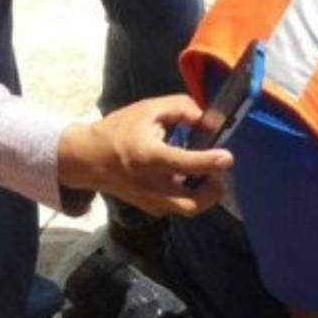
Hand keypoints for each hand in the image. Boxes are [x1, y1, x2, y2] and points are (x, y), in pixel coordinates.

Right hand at [57, 95, 233, 216]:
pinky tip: (190, 180)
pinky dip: (191, 195)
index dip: (207, 162)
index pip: (182, 163)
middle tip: (218, 173)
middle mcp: (150, 184)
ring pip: (188, 209)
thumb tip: (206, 118)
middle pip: (191, 202)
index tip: (227, 158)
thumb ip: (179, 108)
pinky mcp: (152, 208)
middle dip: (213, 191)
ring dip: (206, 195)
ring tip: (208, 176)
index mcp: (147, 156)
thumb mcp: (147, 109)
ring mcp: (151, 200)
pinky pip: (179, 207)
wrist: (89, 160)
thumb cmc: (120, 131)